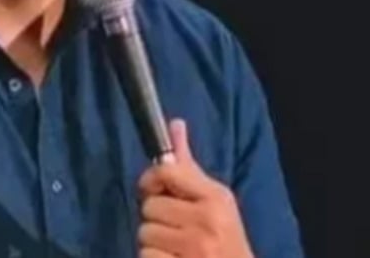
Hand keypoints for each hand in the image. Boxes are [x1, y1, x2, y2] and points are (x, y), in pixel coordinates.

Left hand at [136, 119, 253, 257]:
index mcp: (216, 197)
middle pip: (150, 206)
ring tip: (175, 247)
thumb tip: (175, 124)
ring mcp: (195, 249)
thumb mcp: (215, 199)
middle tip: (176, 228)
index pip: (167, 172)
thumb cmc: (225, 237)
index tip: (154, 189)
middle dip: (157, 218)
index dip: (151, 180)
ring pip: (145, 233)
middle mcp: (207, 221)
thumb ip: (188, 166)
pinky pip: (145, 257)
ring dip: (154, 242)